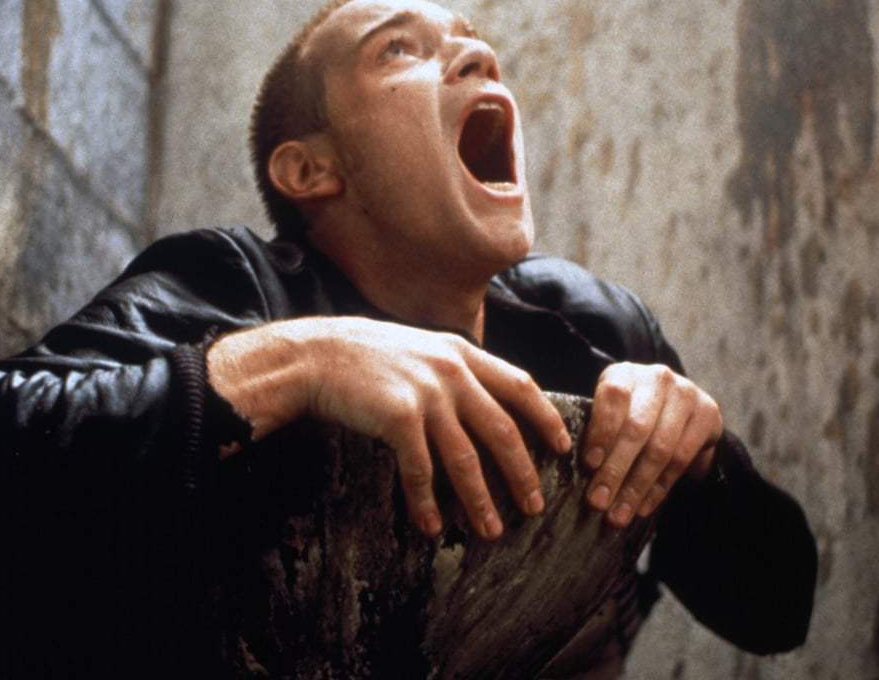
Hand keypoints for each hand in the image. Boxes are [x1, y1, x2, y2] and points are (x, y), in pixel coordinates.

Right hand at [207, 317, 571, 539]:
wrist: (315, 355)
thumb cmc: (366, 356)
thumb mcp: (421, 348)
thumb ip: (454, 368)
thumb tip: (485, 399)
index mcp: (461, 352)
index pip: (520, 385)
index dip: (545, 417)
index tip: (563, 446)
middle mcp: (451, 371)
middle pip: (502, 429)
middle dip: (522, 472)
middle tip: (535, 506)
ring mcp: (425, 394)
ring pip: (466, 457)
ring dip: (481, 499)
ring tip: (491, 529)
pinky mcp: (398, 417)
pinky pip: (421, 469)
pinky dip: (427, 502)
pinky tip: (431, 526)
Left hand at [581, 363, 722, 526]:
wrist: (680, 410)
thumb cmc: (631, 415)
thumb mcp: (611, 415)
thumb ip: (597, 434)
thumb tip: (579, 474)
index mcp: (625, 373)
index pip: (613, 397)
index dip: (601, 431)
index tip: (589, 464)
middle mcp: (657, 378)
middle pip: (637, 428)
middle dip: (615, 470)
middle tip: (598, 502)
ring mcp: (686, 394)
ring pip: (660, 448)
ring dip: (637, 487)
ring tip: (618, 514)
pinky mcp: (708, 414)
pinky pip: (682, 459)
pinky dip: (659, 488)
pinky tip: (643, 507)